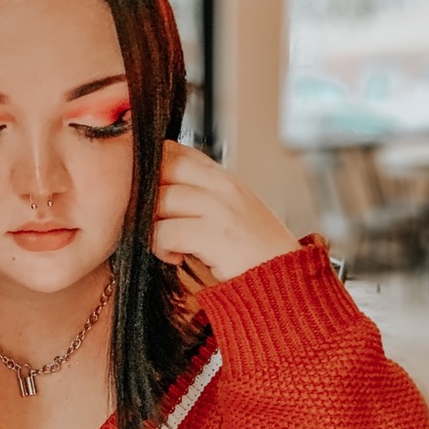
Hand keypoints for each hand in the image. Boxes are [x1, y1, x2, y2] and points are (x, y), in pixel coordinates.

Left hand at [152, 140, 299, 281]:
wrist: (285, 278)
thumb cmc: (254, 250)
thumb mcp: (229, 210)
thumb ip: (199, 194)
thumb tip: (153, 190)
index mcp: (222, 176)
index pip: (172, 150)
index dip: (148, 168)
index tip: (142, 192)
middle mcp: (221, 185)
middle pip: (161, 168)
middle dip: (142, 195)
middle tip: (145, 220)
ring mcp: (220, 208)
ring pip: (159, 200)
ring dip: (149, 225)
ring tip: (163, 243)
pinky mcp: (215, 235)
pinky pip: (165, 232)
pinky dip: (160, 247)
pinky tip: (174, 257)